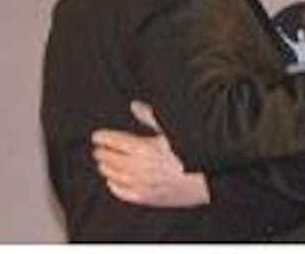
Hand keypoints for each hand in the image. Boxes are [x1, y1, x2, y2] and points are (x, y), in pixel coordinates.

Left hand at [91, 100, 210, 207]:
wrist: (207, 181)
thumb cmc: (191, 153)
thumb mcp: (173, 130)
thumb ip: (151, 117)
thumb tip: (134, 105)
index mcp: (144, 148)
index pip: (114, 142)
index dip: (103, 137)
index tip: (97, 136)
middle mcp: (139, 168)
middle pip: (110, 159)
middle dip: (101, 152)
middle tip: (98, 148)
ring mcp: (141, 184)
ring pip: (113, 175)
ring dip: (105, 167)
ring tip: (103, 162)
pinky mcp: (145, 198)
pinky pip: (121, 193)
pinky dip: (113, 185)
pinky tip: (112, 181)